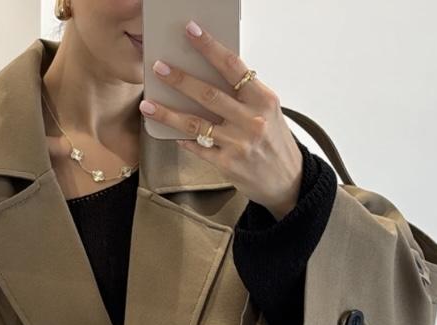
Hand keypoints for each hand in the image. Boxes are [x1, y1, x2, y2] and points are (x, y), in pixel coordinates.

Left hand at [139, 19, 303, 220]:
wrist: (288, 180)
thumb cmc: (275, 141)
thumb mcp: (268, 111)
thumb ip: (245, 94)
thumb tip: (211, 74)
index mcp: (263, 99)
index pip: (232, 66)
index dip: (209, 47)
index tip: (191, 31)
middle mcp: (251, 120)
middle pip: (209, 94)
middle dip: (180, 80)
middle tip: (159, 68)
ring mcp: (238, 144)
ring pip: (196, 124)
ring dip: (168, 113)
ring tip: (148, 104)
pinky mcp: (227, 164)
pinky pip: (198, 147)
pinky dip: (183, 139)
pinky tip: (170, 133)